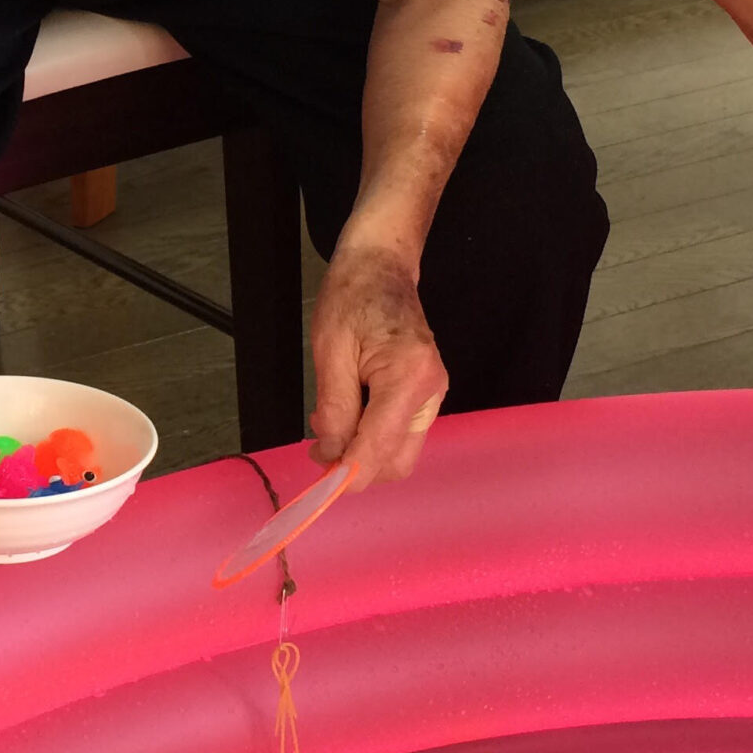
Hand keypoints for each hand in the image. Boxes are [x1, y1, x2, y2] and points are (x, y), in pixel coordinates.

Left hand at [306, 242, 448, 488]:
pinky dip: (371, 437)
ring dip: (361, 452)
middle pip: (397, 461)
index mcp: (409, 376)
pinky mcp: (425, 397)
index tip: (321, 485)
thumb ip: (335, 408)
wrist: (380, 266)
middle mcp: (431, 392)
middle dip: (357, 466)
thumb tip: (333, 455)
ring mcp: (433, 396)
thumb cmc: (352, 297)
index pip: (381, 445)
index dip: (351, 472)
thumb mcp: (331, 350)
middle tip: (319, 447)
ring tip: (329, 423)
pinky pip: (399, 434)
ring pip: (398, 452)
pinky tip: (347, 415)